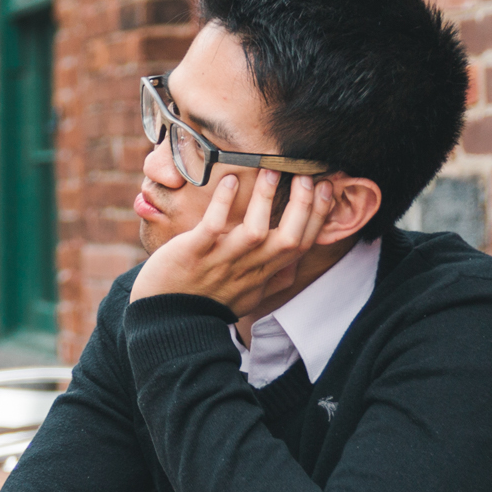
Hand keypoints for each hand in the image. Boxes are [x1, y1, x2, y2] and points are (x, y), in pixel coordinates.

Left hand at [131, 170, 336, 316]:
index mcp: (262, 274)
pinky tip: (230, 180)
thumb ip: (272, 279)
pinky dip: (223, 203)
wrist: (167, 320)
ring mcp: (220, 261)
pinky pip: (212, 227)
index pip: (300, 245)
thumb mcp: (249, 296)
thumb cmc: (209, 302)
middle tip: (304, 175)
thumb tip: (295, 265)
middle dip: (302, 206)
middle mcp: (247, 268)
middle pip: (287, 239)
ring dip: (264, 200)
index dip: (317, 217)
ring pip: (253, 232)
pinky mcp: (192, 254)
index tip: (325, 189)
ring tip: (269, 171)